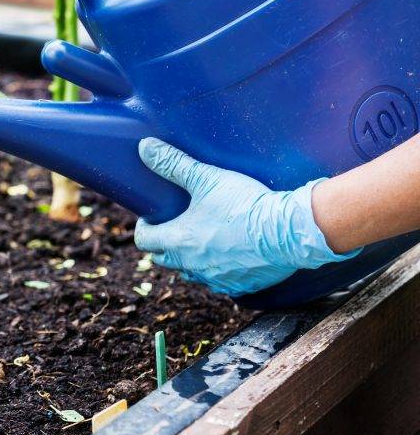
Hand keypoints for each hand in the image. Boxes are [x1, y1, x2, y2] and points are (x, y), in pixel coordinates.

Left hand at [133, 138, 358, 296]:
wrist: (290, 230)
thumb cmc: (245, 204)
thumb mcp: (205, 178)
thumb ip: (173, 164)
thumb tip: (145, 147)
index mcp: (178, 241)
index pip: (144, 241)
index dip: (145, 227)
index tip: (153, 216)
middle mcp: (192, 266)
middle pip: (163, 259)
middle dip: (163, 243)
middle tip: (174, 225)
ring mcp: (216, 280)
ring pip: (190, 272)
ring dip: (189, 258)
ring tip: (201, 238)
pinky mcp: (240, 287)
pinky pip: (219, 282)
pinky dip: (217, 269)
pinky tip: (228, 253)